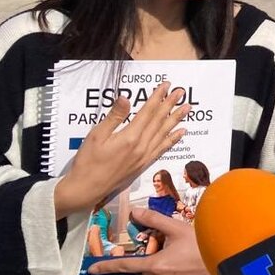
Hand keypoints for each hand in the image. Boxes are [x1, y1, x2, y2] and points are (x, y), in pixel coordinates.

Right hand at [54, 82, 189, 218]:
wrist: (86, 190)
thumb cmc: (88, 162)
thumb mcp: (96, 136)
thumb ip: (114, 116)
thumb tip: (125, 98)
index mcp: (130, 137)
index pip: (148, 112)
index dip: (158, 97)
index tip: (167, 85)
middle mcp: (142, 146)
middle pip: (159, 120)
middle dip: (170, 104)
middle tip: (181, 92)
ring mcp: (144, 156)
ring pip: (164, 133)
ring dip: (176, 119)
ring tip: (187, 108)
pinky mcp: (144, 165)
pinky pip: (162, 148)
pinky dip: (173, 139)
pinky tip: (180, 132)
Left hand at [87, 207, 210, 274]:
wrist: (223, 258)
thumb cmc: (199, 242)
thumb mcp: (177, 227)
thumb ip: (154, 219)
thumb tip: (135, 211)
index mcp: (155, 265)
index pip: (124, 267)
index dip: (106, 267)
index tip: (93, 270)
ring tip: (159, 269)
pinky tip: (174, 273)